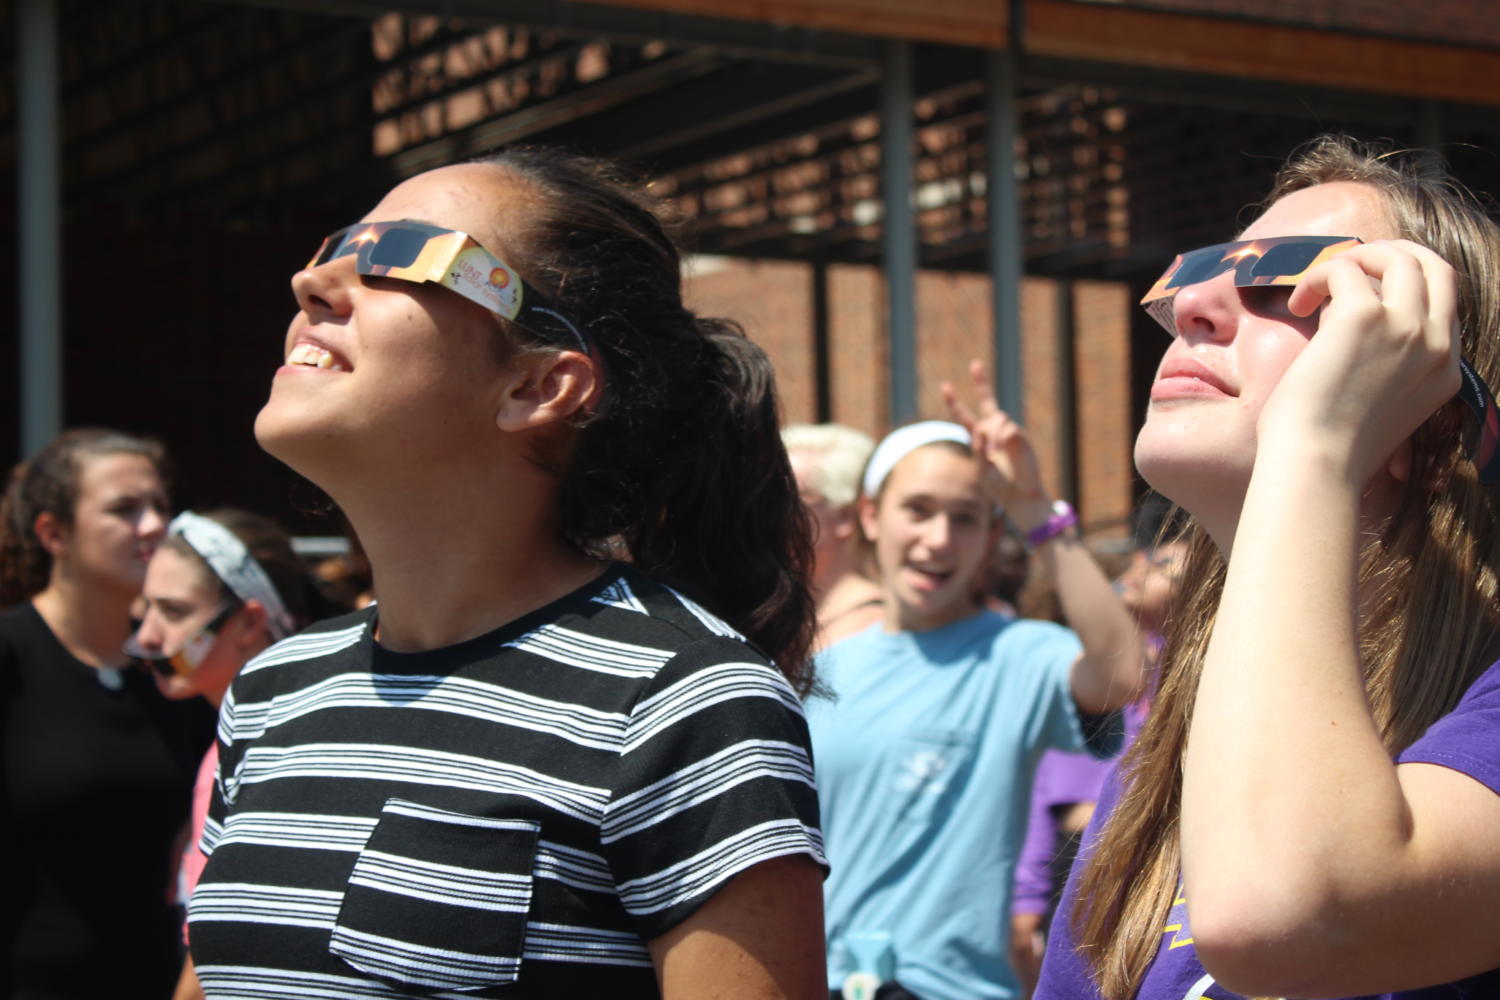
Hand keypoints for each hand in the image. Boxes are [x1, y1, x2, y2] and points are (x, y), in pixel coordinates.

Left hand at [941, 358, 1048, 515]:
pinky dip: (1001, 439)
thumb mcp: (981, 470)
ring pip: (996, 419)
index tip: (946, 386)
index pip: (965, 417)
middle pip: (987, 401)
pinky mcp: (1020, 436)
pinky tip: (1002, 453)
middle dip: (982, 382)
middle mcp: (994, 431)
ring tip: (995, 455)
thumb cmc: (998, 487)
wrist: (1020, 496)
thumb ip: (978, 451)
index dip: (955, 402)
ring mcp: (1008, 432)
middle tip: (975, 363)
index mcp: (979, 439)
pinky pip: (1007, 428)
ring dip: (992, 436)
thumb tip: (982, 429)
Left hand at [1261, 240, 1461, 486]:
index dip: (1407, 284)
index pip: (1445, 303)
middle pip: (1436, 267)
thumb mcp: (1379, 403)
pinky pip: (1344, 269)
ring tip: (1318, 284)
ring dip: (1355, 258)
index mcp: (1445, 371)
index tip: (1369, 286)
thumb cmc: (1330, 445)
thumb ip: (1383, 363)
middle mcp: (1435, 345)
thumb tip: (1344, 321)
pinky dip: (1317, 276)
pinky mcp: (1364, 318)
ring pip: (1397, 257)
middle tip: (1352, 264)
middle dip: (1395, 253)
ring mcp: (1405, 328)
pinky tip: (1297, 304)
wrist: (1316, 465)